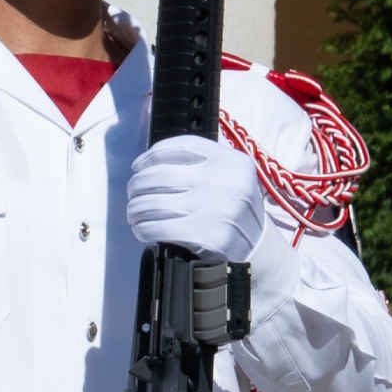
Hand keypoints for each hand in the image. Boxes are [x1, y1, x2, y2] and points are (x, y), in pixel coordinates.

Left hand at [124, 133, 271, 269]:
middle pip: (159, 175)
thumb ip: (204, 161)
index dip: (151, 155)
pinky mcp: (207, 236)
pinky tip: (143, 229)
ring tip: (135, 212)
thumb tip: (152, 159)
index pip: (181, 146)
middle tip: (133, 193)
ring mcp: (216, 209)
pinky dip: (142, 229)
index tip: (139, 166)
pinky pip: (157, 228)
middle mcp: (225, 182)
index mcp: (232, 161)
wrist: (258, 244)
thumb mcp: (232, 175)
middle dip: (137, 185)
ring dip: (135, 209)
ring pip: (152, 203)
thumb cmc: (234, 207)